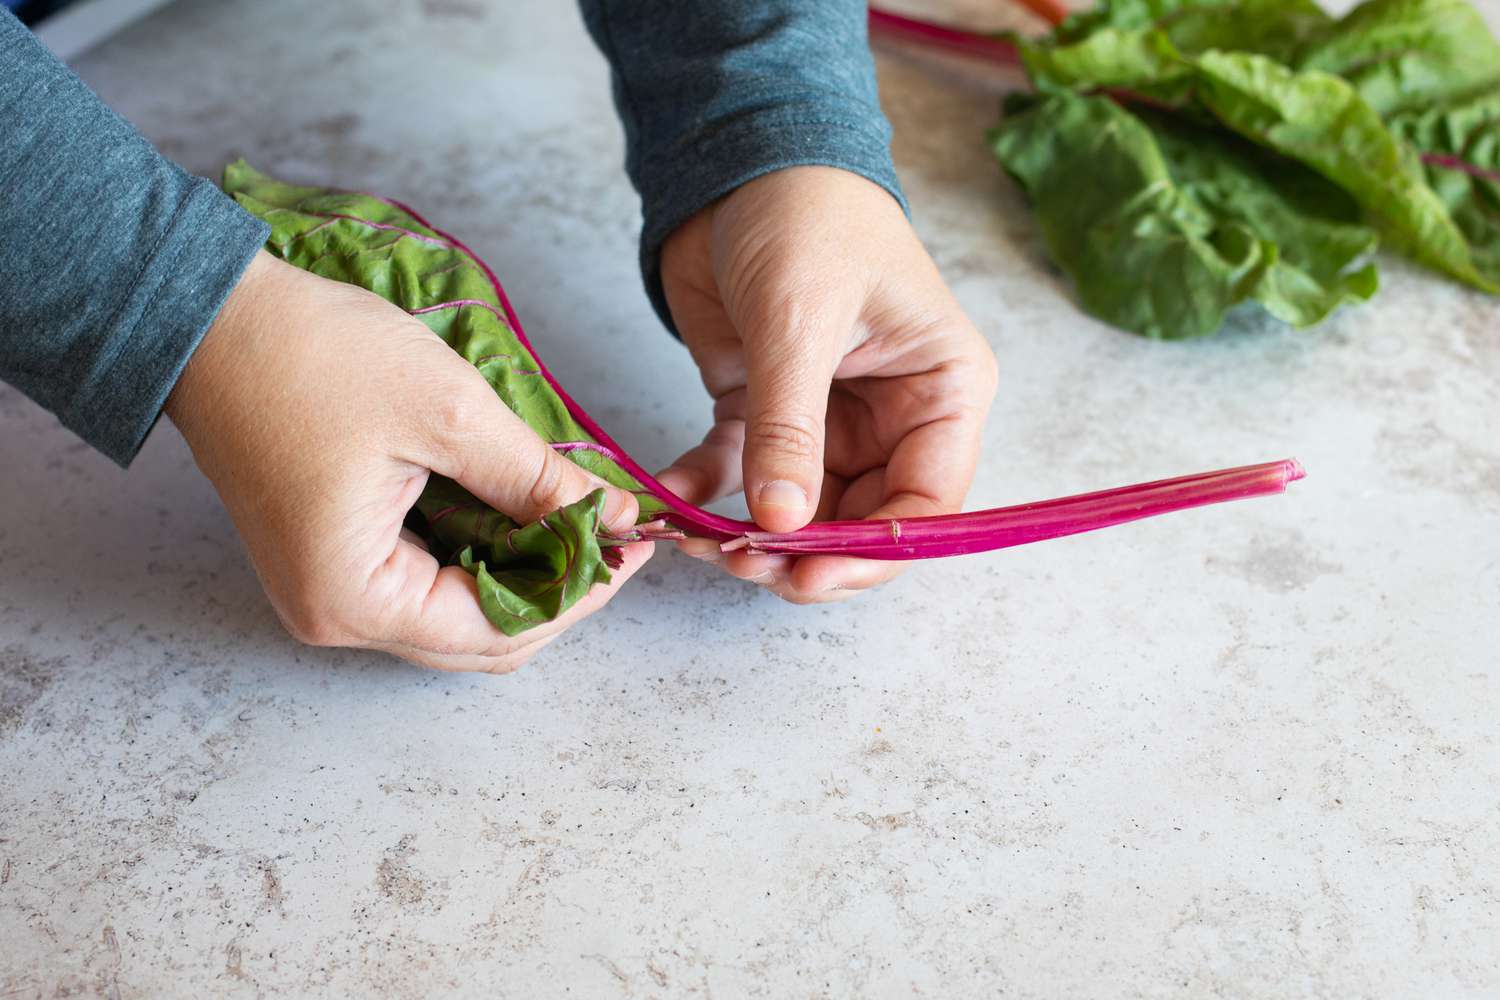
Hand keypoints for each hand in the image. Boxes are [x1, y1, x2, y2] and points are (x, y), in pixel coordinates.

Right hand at [166, 251, 650, 671]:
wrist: (209, 315)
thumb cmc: (312, 356)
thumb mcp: (448, 412)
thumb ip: (538, 479)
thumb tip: (613, 519)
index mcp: (356, 598)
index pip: (500, 630)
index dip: (580, 593)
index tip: (635, 544)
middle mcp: (336, 616)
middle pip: (482, 637)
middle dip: (559, 589)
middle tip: (617, 532)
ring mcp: (329, 590)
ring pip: (458, 613)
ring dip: (525, 575)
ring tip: (582, 519)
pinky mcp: (331, 557)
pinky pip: (427, 580)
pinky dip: (483, 556)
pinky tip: (524, 513)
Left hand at [657, 166, 997, 602]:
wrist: (735, 158)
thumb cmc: (803, 214)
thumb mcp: (800, 322)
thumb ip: (792, 428)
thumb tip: (785, 526)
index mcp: (941, 390)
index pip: (927, 504)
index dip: (873, 553)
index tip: (807, 575)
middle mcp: (895, 415)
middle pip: (863, 522)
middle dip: (805, 554)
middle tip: (745, 564)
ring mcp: (829, 418)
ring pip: (801, 511)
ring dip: (752, 535)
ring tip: (702, 543)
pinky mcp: (765, 409)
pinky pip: (742, 472)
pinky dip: (707, 493)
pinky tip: (669, 496)